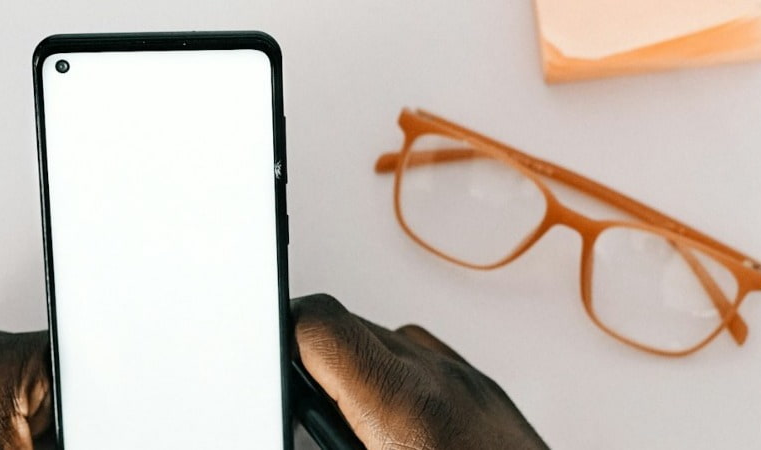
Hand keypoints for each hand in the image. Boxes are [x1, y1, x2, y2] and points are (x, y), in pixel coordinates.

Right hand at [293, 294, 549, 448]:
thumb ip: (331, 434)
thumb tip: (306, 427)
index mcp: (402, 408)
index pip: (321, 324)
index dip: (283, 340)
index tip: (267, 366)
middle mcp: (443, 385)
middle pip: (353, 330)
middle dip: (315, 365)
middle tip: (300, 408)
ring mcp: (475, 390)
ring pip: (393, 345)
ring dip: (359, 375)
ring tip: (349, 426)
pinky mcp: (494, 403)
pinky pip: (433, 369)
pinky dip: (401, 389)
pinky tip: (396, 435)